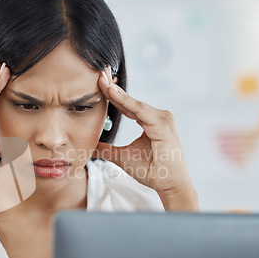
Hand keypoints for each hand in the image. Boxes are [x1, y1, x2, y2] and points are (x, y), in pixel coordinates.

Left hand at [94, 66, 198, 210]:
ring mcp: (162, 119)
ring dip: (116, 92)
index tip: (98, 81)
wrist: (168, 185)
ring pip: (133, 103)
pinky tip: (112, 92)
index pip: (127, 104)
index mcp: (151, 120)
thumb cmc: (151, 171)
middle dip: (113, 86)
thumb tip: (90, 146)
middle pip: (130, 100)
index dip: (112, 94)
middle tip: (97, 72)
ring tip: (100, 79)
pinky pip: (139, 111)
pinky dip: (125, 101)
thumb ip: (106, 149)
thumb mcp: (122, 157)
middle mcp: (159, 116)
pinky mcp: (162, 125)